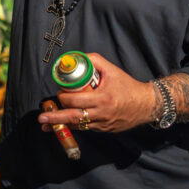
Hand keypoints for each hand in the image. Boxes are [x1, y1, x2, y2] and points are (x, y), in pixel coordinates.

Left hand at [37, 53, 156, 133]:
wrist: (146, 105)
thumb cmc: (127, 86)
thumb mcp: (112, 70)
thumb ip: (94, 60)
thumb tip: (76, 58)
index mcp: (102, 98)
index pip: (76, 100)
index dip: (64, 97)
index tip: (59, 93)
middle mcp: (102, 113)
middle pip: (74, 117)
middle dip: (56, 118)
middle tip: (42, 118)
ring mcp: (103, 124)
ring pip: (79, 126)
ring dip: (61, 126)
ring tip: (46, 126)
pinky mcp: (105, 130)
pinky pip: (87, 128)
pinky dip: (75, 126)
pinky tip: (64, 126)